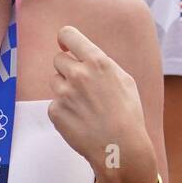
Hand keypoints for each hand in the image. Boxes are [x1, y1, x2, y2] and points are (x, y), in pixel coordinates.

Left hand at [48, 26, 156, 182]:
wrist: (120, 147)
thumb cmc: (127, 113)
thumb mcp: (124, 80)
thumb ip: (101, 64)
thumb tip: (83, 53)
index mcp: (97, 63)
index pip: (68, 35)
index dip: (65, 39)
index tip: (65, 44)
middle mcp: (78, 74)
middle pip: (58, 59)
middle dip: (67, 68)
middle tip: (82, 84)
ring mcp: (63, 93)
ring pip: (55, 81)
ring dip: (65, 88)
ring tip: (85, 105)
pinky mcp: (54, 111)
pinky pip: (54, 103)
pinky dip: (64, 109)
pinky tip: (80, 119)